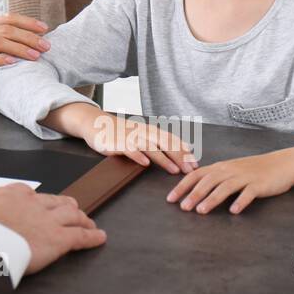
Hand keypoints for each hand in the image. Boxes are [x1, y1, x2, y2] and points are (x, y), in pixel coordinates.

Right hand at [0, 15, 50, 91]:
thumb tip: (20, 42)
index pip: (8, 18)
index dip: (28, 22)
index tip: (45, 29)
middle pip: (7, 29)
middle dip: (29, 37)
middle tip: (46, 46)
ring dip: (20, 48)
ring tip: (35, 56)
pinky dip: (1, 59)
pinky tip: (13, 63)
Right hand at [0, 182, 106, 273]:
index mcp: (12, 194)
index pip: (32, 194)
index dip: (40, 202)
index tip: (41, 206)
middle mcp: (33, 202)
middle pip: (57, 201)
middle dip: (66, 206)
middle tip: (73, 210)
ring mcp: (48, 219)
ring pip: (73, 214)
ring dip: (82, 219)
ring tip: (88, 223)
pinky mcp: (58, 238)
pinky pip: (81, 236)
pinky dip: (92, 236)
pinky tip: (100, 237)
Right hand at [78, 109, 195, 174]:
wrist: (97, 124)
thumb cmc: (122, 132)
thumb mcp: (142, 134)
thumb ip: (158, 141)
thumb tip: (182, 150)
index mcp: (151, 130)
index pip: (172, 139)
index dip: (184, 151)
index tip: (196, 163)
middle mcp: (143, 132)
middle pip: (165, 144)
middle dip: (180, 157)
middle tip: (191, 170)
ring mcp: (131, 137)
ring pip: (151, 148)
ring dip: (164, 159)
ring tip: (175, 170)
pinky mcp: (118, 144)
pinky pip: (129, 150)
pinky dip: (138, 156)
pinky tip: (145, 164)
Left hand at [166, 151, 293, 213]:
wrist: (280, 165)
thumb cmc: (252, 170)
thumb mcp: (230, 170)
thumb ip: (213, 178)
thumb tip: (193, 189)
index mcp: (220, 167)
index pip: (196, 175)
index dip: (182, 186)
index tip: (170, 199)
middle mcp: (229, 170)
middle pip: (208, 182)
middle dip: (193, 194)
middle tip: (183, 208)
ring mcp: (244, 177)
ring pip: (225, 187)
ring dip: (212, 199)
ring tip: (201, 211)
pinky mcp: (259, 185)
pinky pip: (248, 193)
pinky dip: (240, 201)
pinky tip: (233, 211)